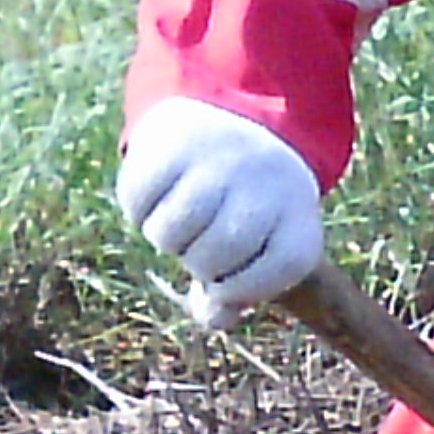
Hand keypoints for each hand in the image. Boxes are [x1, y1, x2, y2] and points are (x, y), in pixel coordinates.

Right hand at [114, 95, 322, 323]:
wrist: (239, 114)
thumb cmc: (252, 204)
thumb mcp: (260, 248)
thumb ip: (236, 293)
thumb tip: (213, 319)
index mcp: (297, 221)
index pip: (261, 282)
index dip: (238, 288)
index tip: (236, 268)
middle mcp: (262, 189)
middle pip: (209, 261)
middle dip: (199, 260)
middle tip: (206, 234)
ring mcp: (217, 163)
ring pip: (167, 236)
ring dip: (166, 235)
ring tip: (184, 213)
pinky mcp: (172, 144)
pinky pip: (136, 204)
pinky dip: (140, 207)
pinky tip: (162, 191)